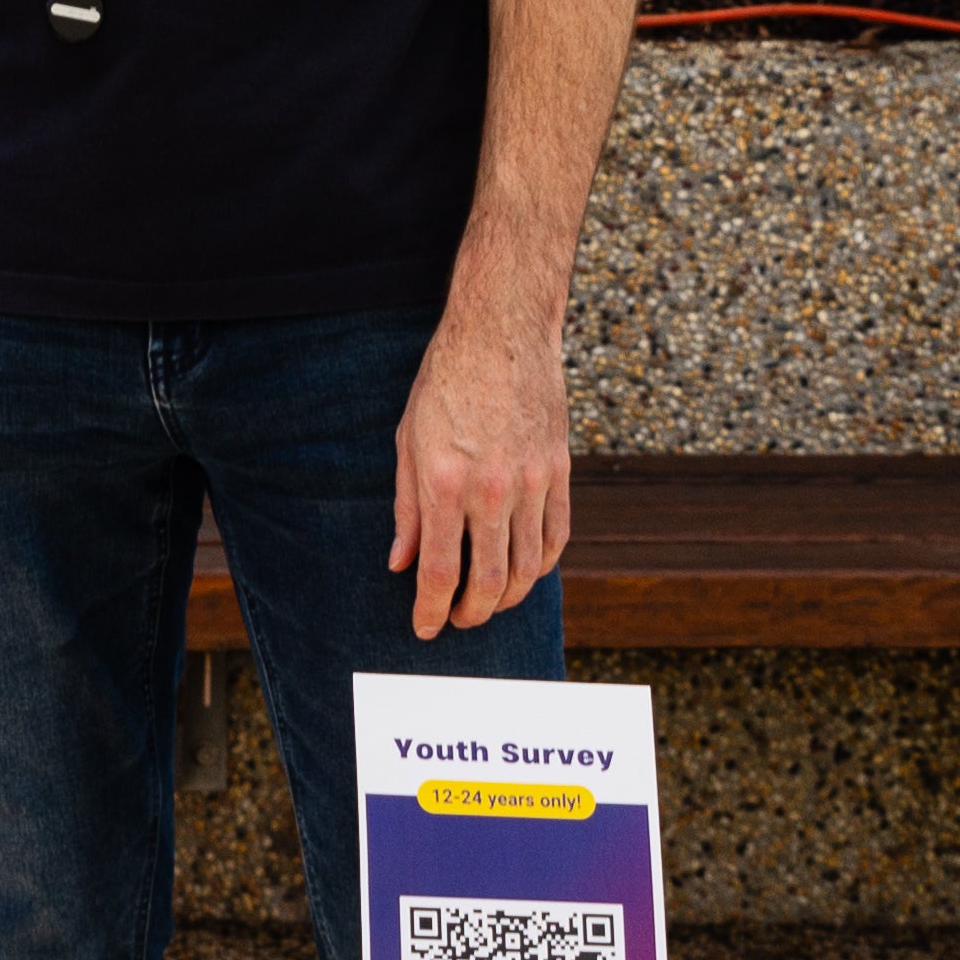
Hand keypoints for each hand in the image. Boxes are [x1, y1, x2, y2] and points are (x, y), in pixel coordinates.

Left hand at [386, 292, 571, 639]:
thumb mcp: (408, 441)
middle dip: (470, 613)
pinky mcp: (560, 471)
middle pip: (489, 582)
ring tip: (488, 602)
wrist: (501, 331)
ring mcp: (532, 481)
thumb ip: (406, 508)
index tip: (425, 628)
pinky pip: (556, 538)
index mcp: (444, 482)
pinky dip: (540, 566)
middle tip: (457, 619)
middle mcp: (490, 489)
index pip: (438, 570)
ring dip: (507, 598)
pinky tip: (522, 572)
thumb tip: (399, 564)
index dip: (430, 609)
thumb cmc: (445, 383)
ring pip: (527, 569)